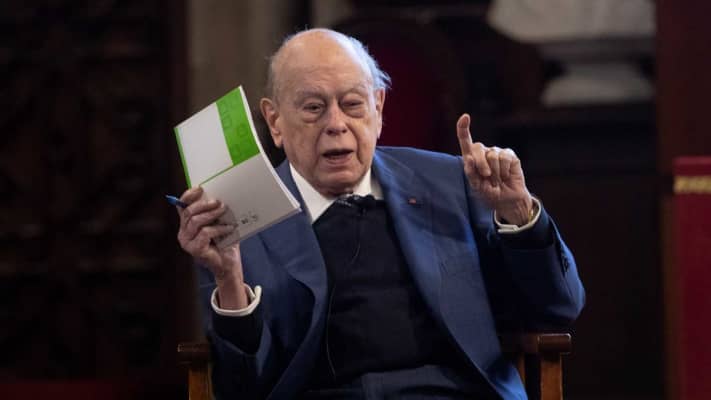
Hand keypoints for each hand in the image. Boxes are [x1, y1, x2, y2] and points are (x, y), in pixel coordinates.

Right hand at [176, 187, 247, 308]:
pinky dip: (219, 228)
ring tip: (224, 211)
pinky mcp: (194, 250)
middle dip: (204, 205)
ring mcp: (187, 242)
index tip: (200, 188)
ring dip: (212, 214)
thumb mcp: (218, 222)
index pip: (181, 206)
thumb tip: (217, 195)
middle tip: (219, 202)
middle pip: (189, 212)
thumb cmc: (224, 242)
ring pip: (196, 221)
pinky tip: (229, 228)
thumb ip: (213, 211)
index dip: (188, 196)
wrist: (229, 263)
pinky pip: (205, 233)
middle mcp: (183, 233)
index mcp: (186, 224)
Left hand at [456, 113, 532, 225]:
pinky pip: (505, 157)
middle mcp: (484, 152)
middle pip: (477, 147)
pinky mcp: (509, 155)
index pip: (466, 141)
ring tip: (497, 180)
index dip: (463, 129)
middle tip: (486, 176)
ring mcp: (497, 152)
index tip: (465, 117)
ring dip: (494, 172)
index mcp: (472, 158)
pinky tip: (505, 176)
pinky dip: (504, 170)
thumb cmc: (490, 193)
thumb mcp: (477, 186)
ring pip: (492, 155)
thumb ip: (471, 173)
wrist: (508, 200)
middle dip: (480, 163)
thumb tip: (468, 158)